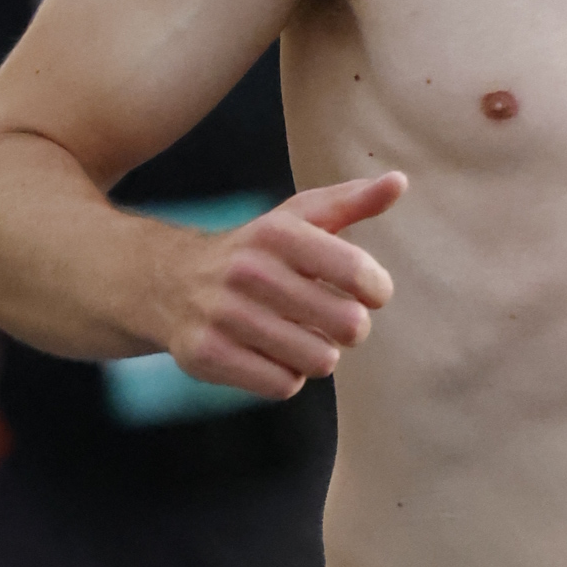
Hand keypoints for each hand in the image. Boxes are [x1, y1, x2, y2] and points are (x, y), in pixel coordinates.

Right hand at [167, 171, 406, 397]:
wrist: (166, 281)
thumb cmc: (255, 252)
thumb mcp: (298, 218)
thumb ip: (352, 201)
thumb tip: (399, 181)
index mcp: (278, 233)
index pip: (359, 273)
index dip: (376, 291)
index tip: (366, 293)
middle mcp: (248, 271)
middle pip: (349, 326)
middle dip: (349, 329)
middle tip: (330, 320)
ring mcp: (224, 314)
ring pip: (319, 361)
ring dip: (317, 355)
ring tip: (296, 336)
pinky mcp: (206, 353)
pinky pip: (283, 385)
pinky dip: (285, 377)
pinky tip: (268, 355)